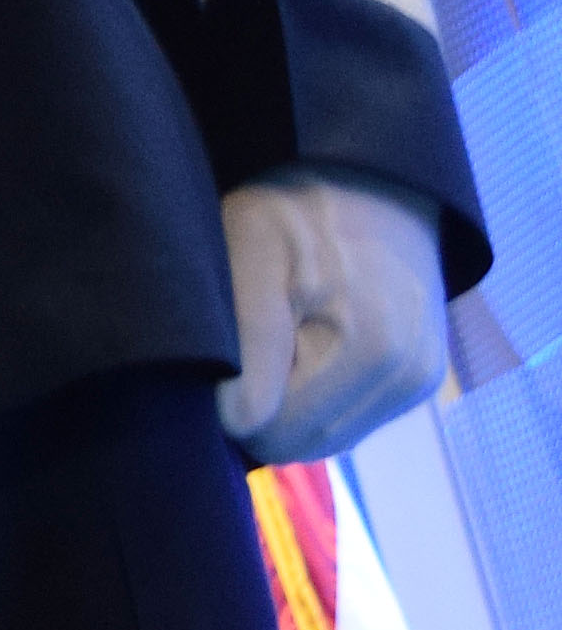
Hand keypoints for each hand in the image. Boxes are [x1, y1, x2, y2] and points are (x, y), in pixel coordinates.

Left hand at [220, 168, 447, 459]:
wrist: (376, 189)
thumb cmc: (295, 210)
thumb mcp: (249, 241)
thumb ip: (246, 330)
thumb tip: (238, 417)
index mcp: (359, 337)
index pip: (262, 421)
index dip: (219, 400)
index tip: (206, 359)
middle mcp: (398, 368)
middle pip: (293, 439)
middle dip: (251, 410)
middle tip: (233, 352)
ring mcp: (416, 379)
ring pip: (322, 440)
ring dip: (284, 412)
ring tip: (270, 349)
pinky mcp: (422, 384)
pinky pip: (350, 426)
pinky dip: (315, 405)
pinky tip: (301, 357)